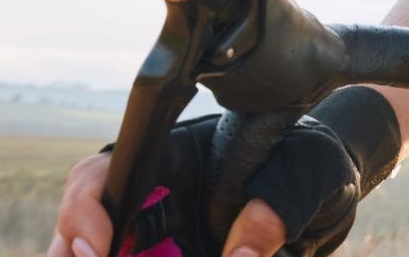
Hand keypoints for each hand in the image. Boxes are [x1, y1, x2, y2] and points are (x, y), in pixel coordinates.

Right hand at [48, 115, 360, 256]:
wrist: (334, 195)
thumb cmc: (315, 166)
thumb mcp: (311, 174)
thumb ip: (280, 204)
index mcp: (173, 160)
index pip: (104, 175)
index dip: (86, 209)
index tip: (100, 249)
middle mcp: (155, 203)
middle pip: (81, 232)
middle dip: (73, 253)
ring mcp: (160, 241)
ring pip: (103, 254)